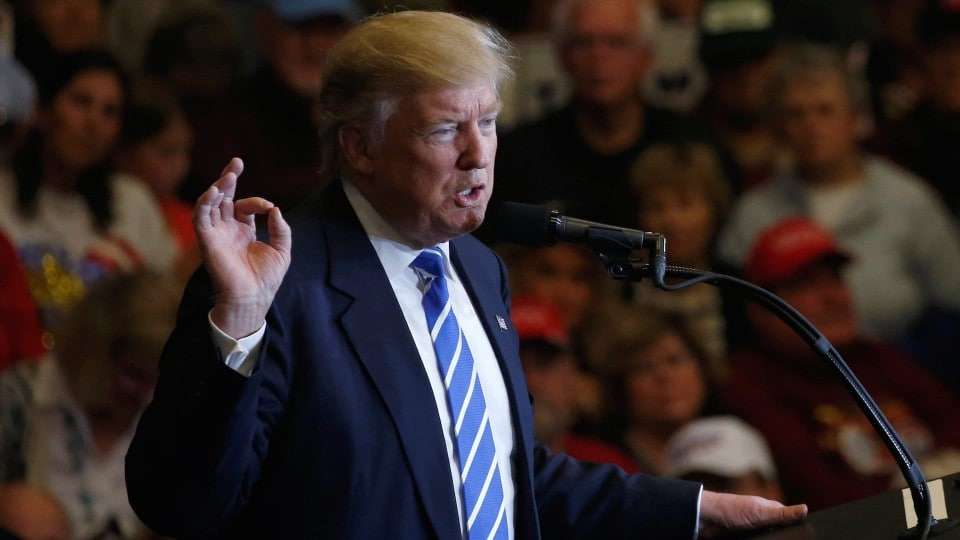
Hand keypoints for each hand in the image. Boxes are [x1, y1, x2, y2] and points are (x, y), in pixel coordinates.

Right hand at [195, 158, 291, 337]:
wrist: (253, 299)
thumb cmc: (266, 279)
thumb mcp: (282, 250)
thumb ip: (281, 229)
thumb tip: (275, 209)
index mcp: (243, 231)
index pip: (244, 206)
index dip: (256, 202)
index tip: (270, 208)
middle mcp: (227, 230)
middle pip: (223, 199)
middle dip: (228, 179)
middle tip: (236, 162)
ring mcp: (216, 234)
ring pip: (210, 204)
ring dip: (218, 188)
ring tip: (229, 174)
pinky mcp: (207, 241)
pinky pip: (200, 218)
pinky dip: (206, 203)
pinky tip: (214, 191)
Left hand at [699, 490, 807, 537]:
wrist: (704, 520)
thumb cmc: (731, 509)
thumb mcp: (760, 512)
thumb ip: (782, 513)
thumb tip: (805, 508)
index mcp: (769, 510)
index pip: (791, 520)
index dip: (799, 528)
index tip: (810, 537)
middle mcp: (763, 520)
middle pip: (781, 533)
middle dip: (785, 537)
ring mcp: (753, 531)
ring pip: (770, 538)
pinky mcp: (744, 539)